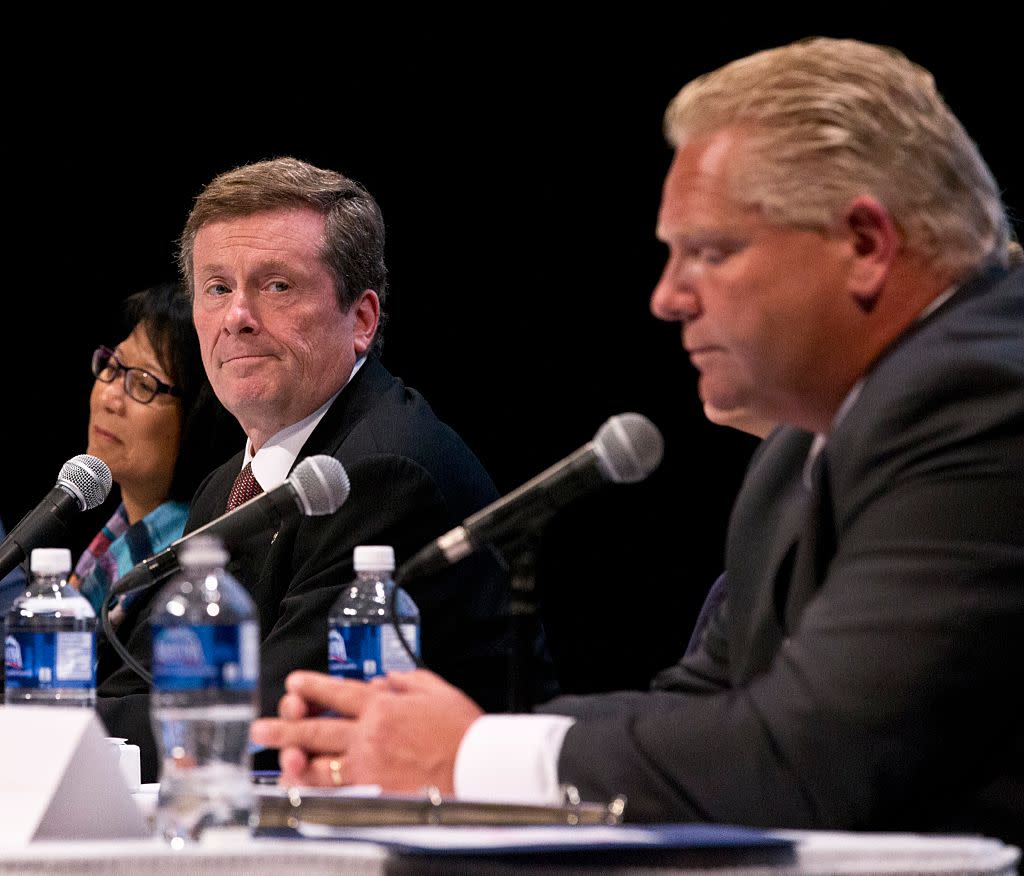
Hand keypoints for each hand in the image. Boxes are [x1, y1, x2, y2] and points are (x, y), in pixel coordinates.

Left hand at [250, 669, 482, 793]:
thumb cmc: (461, 730)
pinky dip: (315, 787)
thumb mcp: (436, 689)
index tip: (294, 683)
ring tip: (275, 757)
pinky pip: (335, 789)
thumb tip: (383, 680)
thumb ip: (405, 680)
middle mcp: (369, 733)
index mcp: (383, 705)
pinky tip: (301, 785)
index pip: (338, 692)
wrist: (476, 765)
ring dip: (293, 758)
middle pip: (317, 727)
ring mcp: (368, 764)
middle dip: (285, 725)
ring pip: (319, 762)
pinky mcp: (372, 790)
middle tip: (261, 726)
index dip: (313, 686)